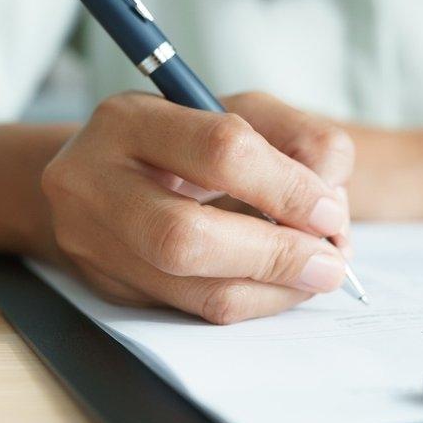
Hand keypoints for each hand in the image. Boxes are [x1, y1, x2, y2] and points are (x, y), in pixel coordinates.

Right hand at [39, 91, 354, 323]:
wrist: (103, 175)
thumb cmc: (187, 139)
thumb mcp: (242, 112)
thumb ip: (299, 139)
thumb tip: (329, 200)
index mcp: (128, 120)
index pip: (219, 151)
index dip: (286, 188)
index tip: (329, 212)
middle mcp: (92, 181)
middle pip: (187, 236)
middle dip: (276, 255)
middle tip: (330, 263)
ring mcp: (93, 243)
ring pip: (192, 289)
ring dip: (272, 290)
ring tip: (315, 275)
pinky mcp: (109, 289)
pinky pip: (193, 310)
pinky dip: (251, 301)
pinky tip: (279, 285)